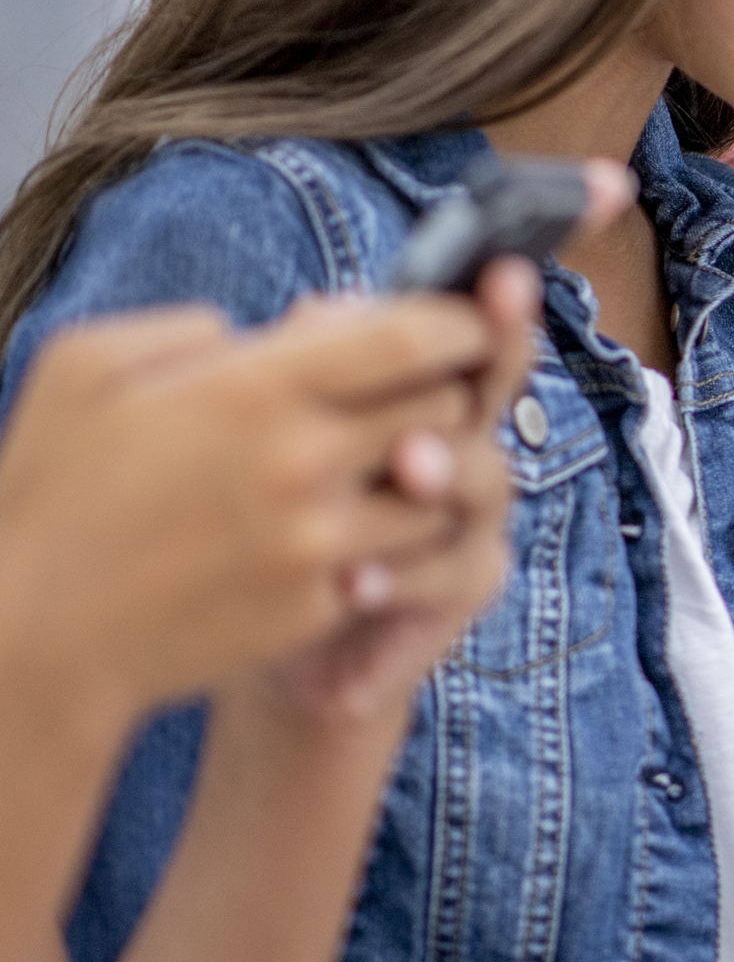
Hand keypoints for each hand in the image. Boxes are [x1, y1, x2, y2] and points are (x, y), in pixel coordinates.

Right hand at [0, 278, 525, 735]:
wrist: (37, 637)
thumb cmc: (53, 491)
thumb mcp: (89, 369)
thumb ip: (191, 329)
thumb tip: (282, 327)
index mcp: (254, 388)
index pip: (412, 337)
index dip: (457, 324)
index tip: (463, 324)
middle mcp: (303, 462)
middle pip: (444, 409)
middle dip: (444, 395)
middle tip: (424, 394)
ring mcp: (319, 541)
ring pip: (440, 492)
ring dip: (427, 475)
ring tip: (388, 466)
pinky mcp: (322, 604)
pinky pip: (400, 559)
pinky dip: (388, 540)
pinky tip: (345, 532)